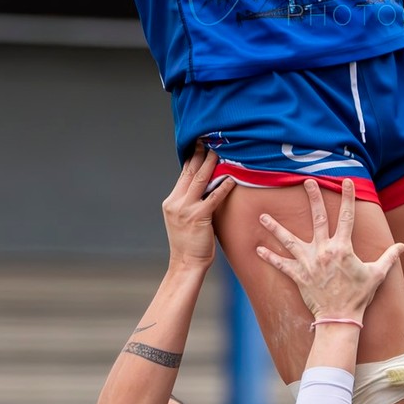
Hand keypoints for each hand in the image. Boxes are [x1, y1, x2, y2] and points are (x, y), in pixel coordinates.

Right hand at [162, 145, 235, 270]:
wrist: (185, 263)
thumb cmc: (188, 243)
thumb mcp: (182, 218)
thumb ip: (189, 202)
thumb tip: (204, 187)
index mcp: (171, 201)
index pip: (182, 174)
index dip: (190, 158)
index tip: (198, 144)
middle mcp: (176, 202)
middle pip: (189, 172)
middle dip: (199, 155)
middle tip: (208, 140)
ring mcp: (186, 209)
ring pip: (199, 180)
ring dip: (210, 164)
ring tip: (218, 152)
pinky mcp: (198, 217)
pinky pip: (213, 197)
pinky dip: (223, 186)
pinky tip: (231, 178)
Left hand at [255, 179, 403, 321]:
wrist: (340, 318)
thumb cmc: (359, 296)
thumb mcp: (376, 275)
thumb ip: (389, 258)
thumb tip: (402, 246)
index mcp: (343, 248)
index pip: (347, 217)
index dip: (348, 197)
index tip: (346, 181)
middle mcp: (324, 251)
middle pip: (318, 219)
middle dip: (313, 198)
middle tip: (307, 181)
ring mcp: (309, 263)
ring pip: (289, 240)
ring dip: (275, 228)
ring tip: (263, 216)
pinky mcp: (298, 275)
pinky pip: (281, 265)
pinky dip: (269, 258)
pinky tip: (258, 249)